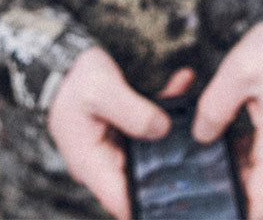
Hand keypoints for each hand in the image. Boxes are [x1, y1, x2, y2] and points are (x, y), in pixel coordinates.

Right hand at [47, 47, 193, 219]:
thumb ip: (131, 111)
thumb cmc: (73, 79)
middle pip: (142, 176)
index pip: (121, 200)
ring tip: (196, 112)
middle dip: (170, 166)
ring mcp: (116, 144)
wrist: (63, 57)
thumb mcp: (100, 91)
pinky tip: (183, 82)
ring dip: (173, 130)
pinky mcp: (125, 126)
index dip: (147, 203)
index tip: (177, 195)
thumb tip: (162, 128)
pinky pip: (150, 123)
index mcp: (91, 163)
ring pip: (151, 148)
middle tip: (199, 151)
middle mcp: (105, 159)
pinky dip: (166, 105)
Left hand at [193, 23, 262, 219]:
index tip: (217, 214)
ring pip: (256, 171)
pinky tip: (217, 139)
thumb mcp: (236, 72)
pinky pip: (260, 154)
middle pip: (256, 187)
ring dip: (232, 166)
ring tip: (202, 156)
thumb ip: (215, 108)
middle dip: (227, 185)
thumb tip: (201, 137)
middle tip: (195, 180)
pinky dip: (240, 151)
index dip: (242, 215)